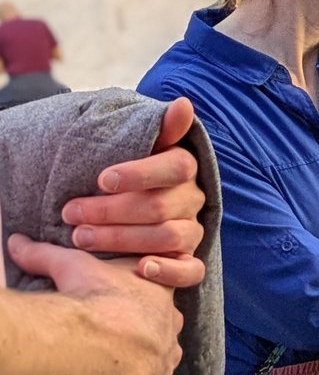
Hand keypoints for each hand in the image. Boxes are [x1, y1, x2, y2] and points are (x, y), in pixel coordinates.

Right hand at [7, 233, 183, 374]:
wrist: (102, 342)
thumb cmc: (92, 298)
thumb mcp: (70, 266)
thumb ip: (44, 254)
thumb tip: (16, 241)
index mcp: (159, 292)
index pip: (159, 294)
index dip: (141, 302)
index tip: (120, 310)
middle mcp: (170, 327)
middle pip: (165, 329)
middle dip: (146, 335)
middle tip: (114, 341)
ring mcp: (165, 361)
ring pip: (160, 363)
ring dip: (141, 367)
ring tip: (112, 370)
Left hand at [61, 97, 206, 288]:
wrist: (136, 209)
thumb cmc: (130, 176)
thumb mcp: (143, 149)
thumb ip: (162, 129)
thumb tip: (183, 102)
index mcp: (185, 169)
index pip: (176, 167)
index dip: (140, 173)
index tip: (101, 179)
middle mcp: (192, 200)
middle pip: (160, 207)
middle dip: (110, 211)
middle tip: (69, 213)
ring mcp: (193, 232)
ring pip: (169, 238)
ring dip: (121, 239)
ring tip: (80, 238)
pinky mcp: (189, 260)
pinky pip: (191, 271)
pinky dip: (169, 271)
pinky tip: (140, 269)